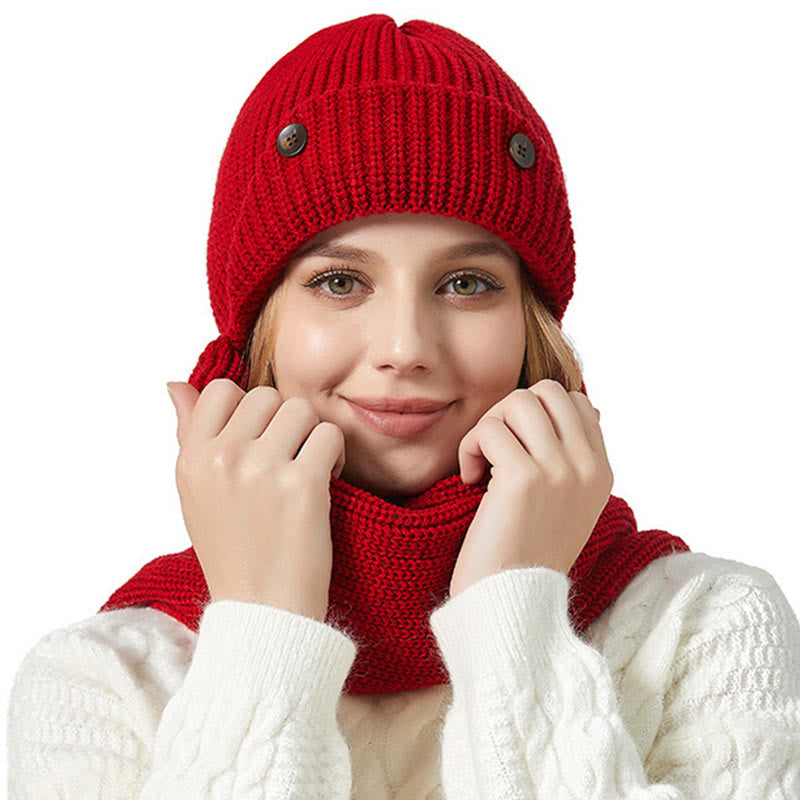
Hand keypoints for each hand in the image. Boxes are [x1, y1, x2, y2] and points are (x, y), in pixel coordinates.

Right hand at [166, 379, 344, 620]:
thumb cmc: (233, 551)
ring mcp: (261, 469)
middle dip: (284, 424)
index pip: (220, 389)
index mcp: (191, 459)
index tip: (260, 439)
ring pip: (301, 410)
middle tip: (287, 459)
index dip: (248, 409)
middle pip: (266, 396)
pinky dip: (335, 456)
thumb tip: (175, 385)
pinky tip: (325, 483)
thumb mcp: (195, 493)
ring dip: (312, 437)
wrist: (263, 611)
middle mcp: (221, 458)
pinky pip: (330, 435)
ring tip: (306, 470)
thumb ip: (189, 435)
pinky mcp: (301, 484)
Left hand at [451, 379, 612, 595]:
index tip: (516, 448)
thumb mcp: (568, 504)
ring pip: (517, 402)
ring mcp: (560, 470)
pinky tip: (470, 480)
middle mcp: (587, 467)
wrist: (510, 601)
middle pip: (547, 391)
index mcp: (601, 471)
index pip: (578, 402)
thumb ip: (575, 458)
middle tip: (495, 449)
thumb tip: (584, 406)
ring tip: (482, 464)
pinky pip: (489, 430)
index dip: (538, 414)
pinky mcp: (524, 478)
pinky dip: (470, 449)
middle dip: (510, 411)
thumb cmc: (526, 553)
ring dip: (488, 427)